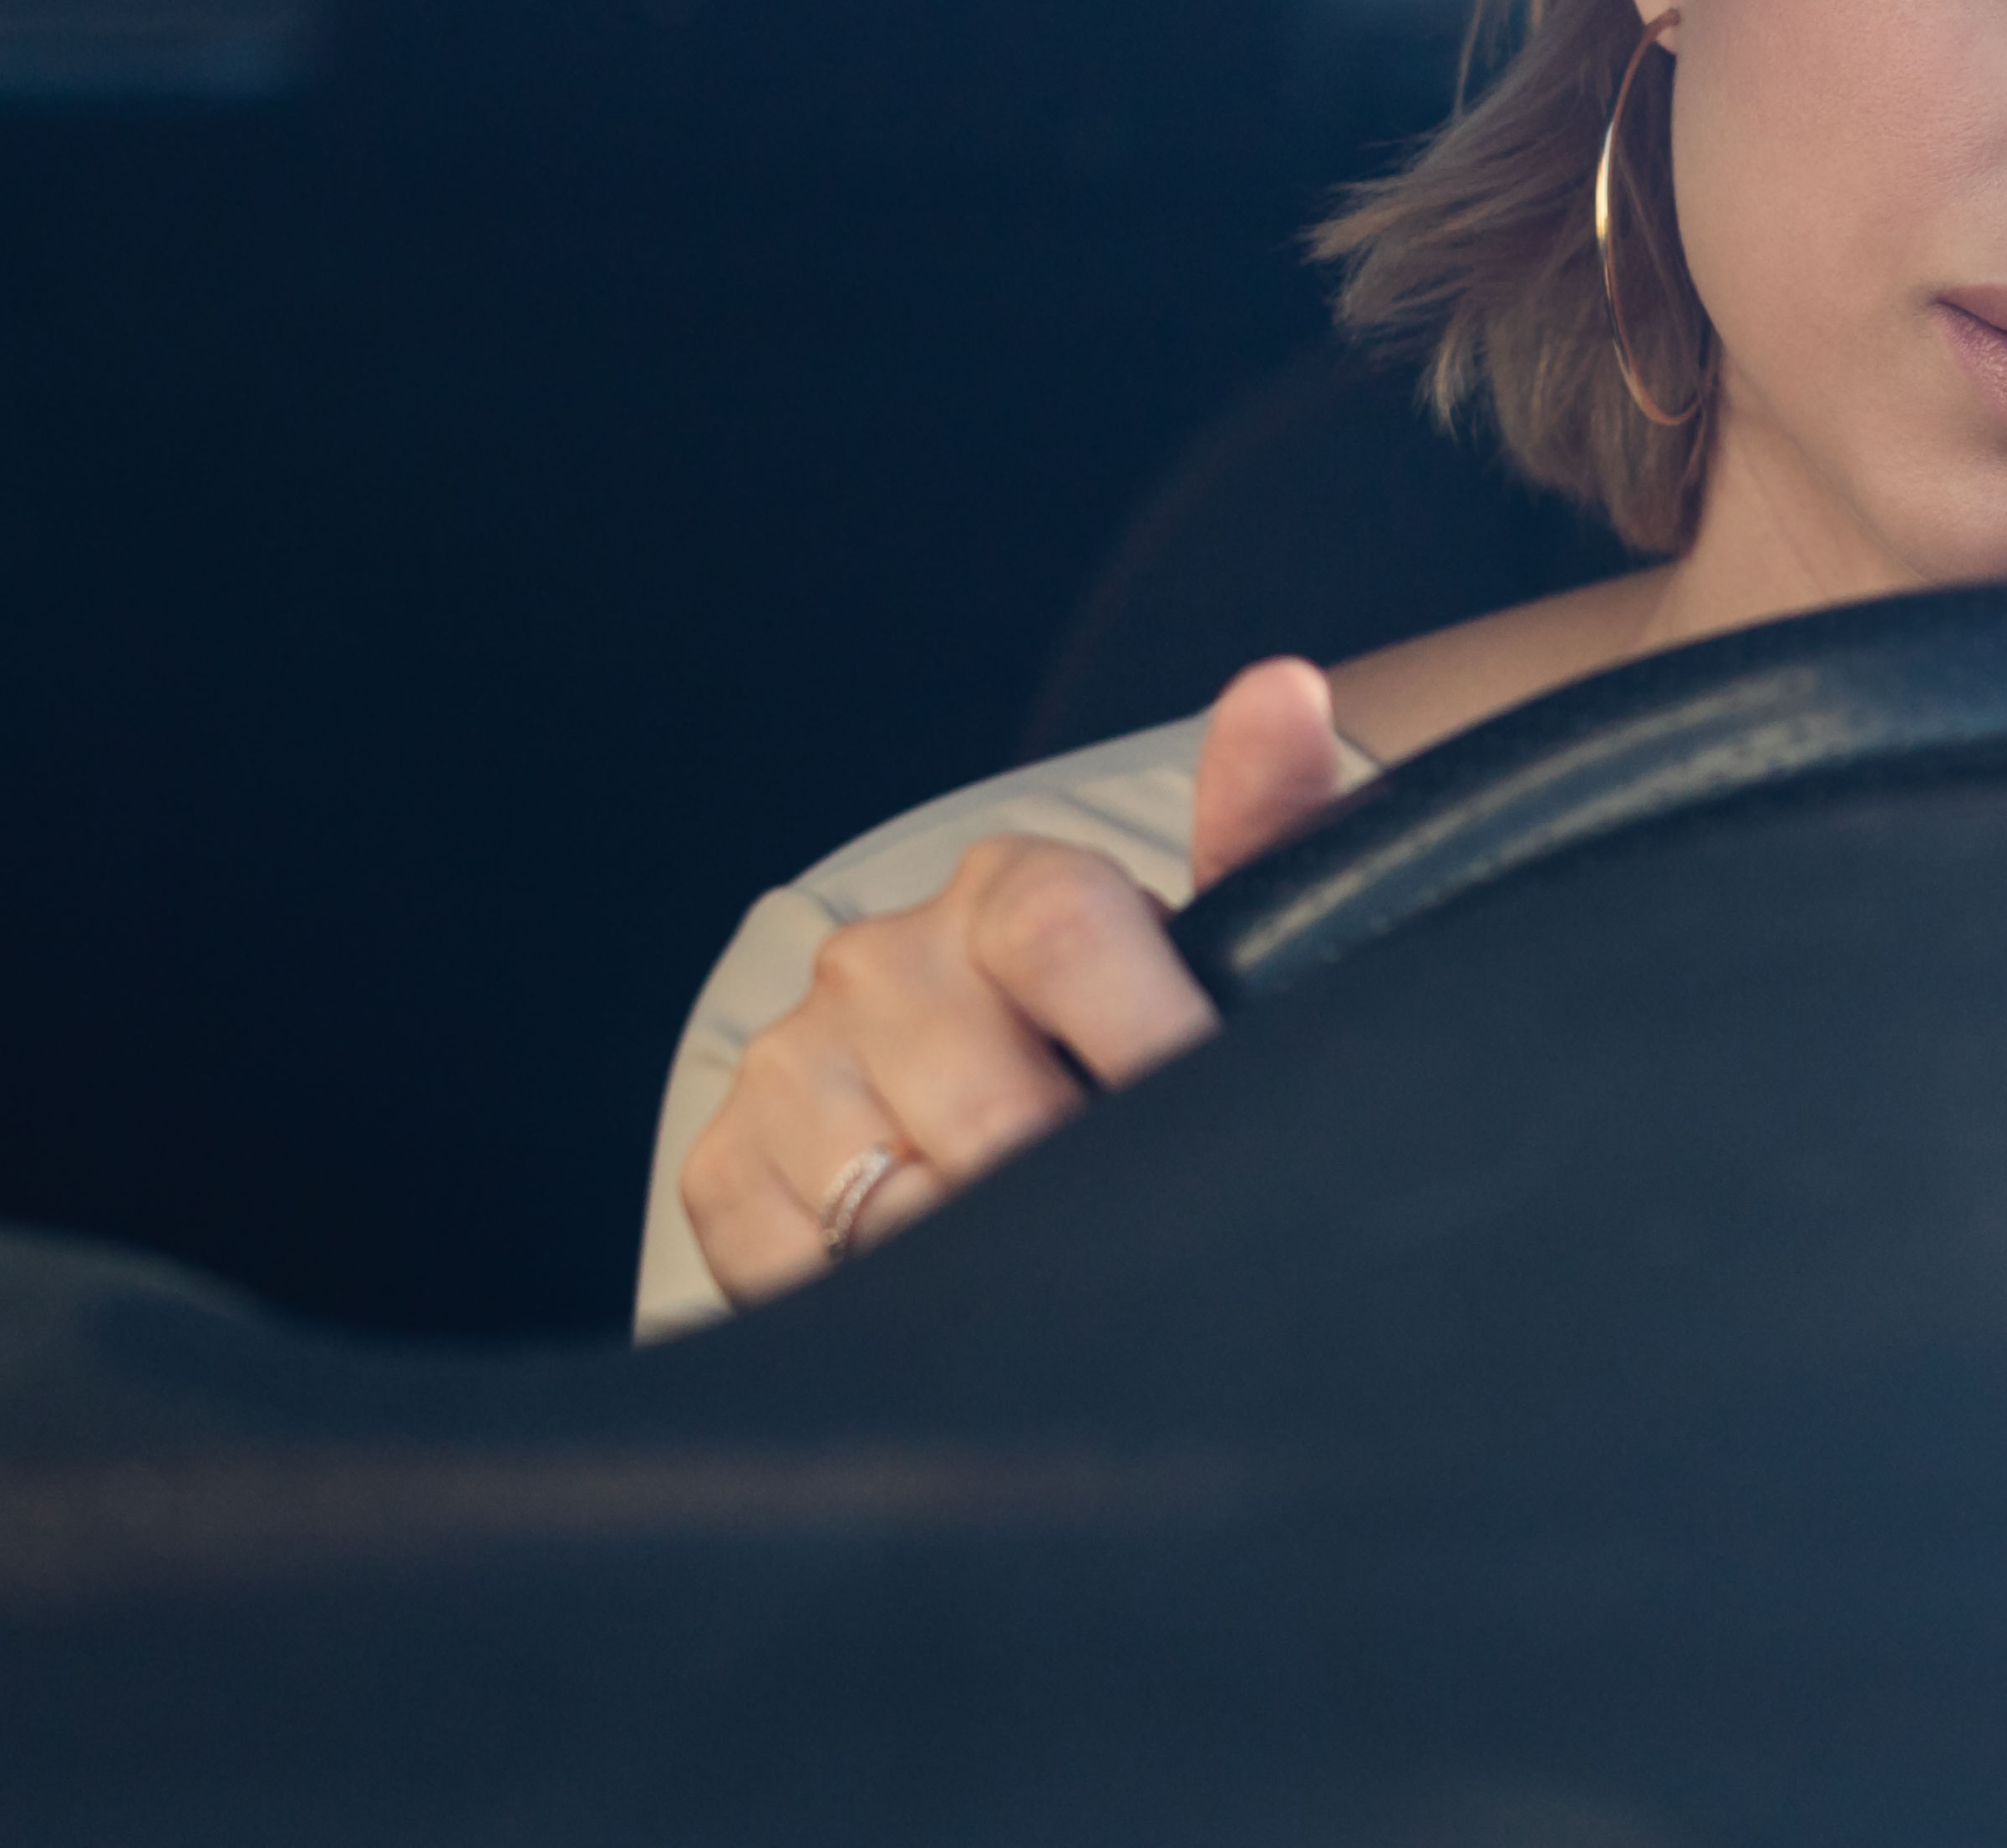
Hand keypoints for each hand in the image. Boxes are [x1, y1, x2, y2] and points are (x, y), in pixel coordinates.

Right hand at [677, 656, 1348, 1303]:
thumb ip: (1268, 828)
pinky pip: (800, 1279)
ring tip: (1068, 1278)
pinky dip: (886, 1313)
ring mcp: (791, 1063)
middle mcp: (881, 960)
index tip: (1210, 1126)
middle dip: (1083, 1199)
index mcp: (1009, 889)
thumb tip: (1280, 692)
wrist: (1028, 1110)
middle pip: (990, 1111)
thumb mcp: (1233, 939)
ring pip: (900, 1213)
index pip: (1058, 933)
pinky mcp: (726, 1169)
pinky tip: (957, 1295)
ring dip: (995, 1271)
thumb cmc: (1152, 1027)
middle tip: (1152, 1247)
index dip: (1146, 1042)